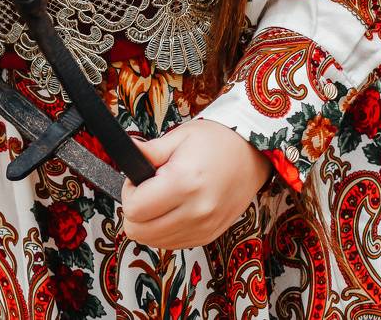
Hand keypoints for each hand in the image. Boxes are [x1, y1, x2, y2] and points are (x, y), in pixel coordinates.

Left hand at [120, 119, 271, 248]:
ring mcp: (203, 228)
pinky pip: (172, 244)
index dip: (128, 192)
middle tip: (146, 189)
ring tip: (161, 197)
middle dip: (134, 210)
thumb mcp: (180, 136)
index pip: (135, 209)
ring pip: (154, 242)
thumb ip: (150, 150)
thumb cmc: (218, 141)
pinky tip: (173, 209)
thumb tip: (128, 153)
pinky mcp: (208, 236)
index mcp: (184, 183)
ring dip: (149, 223)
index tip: (137, 180)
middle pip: (140, 232)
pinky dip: (165, 230)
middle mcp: (195, 211)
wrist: (251, 155)